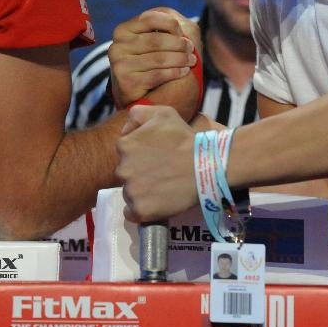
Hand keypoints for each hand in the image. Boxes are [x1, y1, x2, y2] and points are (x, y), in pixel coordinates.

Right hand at [109, 8, 200, 118]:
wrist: (136, 93)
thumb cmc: (149, 60)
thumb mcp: (153, 39)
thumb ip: (164, 25)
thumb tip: (179, 23)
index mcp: (122, 30)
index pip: (149, 18)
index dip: (170, 24)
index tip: (183, 33)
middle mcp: (117, 46)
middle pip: (156, 40)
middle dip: (179, 44)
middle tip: (191, 48)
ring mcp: (120, 65)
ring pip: (159, 58)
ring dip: (180, 58)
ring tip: (192, 60)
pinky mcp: (127, 82)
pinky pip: (158, 75)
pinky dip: (175, 72)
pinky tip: (184, 71)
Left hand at [116, 105, 197, 221]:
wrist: (205, 165)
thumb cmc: (185, 138)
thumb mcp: (162, 113)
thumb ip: (138, 114)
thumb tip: (126, 131)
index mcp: (124, 146)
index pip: (124, 154)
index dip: (140, 156)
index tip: (156, 159)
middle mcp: (122, 169)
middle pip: (125, 175)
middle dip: (139, 174)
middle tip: (161, 173)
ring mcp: (131, 192)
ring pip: (129, 194)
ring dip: (141, 192)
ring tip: (162, 188)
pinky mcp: (141, 210)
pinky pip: (132, 213)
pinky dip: (141, 210)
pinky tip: (156, 203)